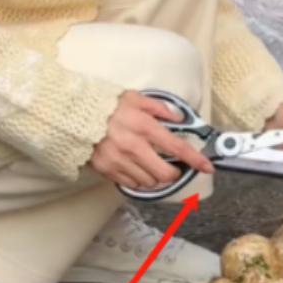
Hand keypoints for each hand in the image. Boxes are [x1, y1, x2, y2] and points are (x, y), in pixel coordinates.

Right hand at [91, 90, 214, 189]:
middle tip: (173, 168)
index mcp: (144, 126)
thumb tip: (179, 118)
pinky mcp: (107, 170)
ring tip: (150, 165)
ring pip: (148, 182)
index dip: (195, 159)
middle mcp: (134, 147)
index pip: (177, 147)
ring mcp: (119, 161)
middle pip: (164, 174)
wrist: (74, 116)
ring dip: (155, 177)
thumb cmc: (107, 105)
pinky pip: (131, 183)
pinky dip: (138, 180)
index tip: (207, 167)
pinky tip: (136, 168)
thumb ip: (159, 108)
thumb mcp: (135, 98)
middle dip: (173, 174)